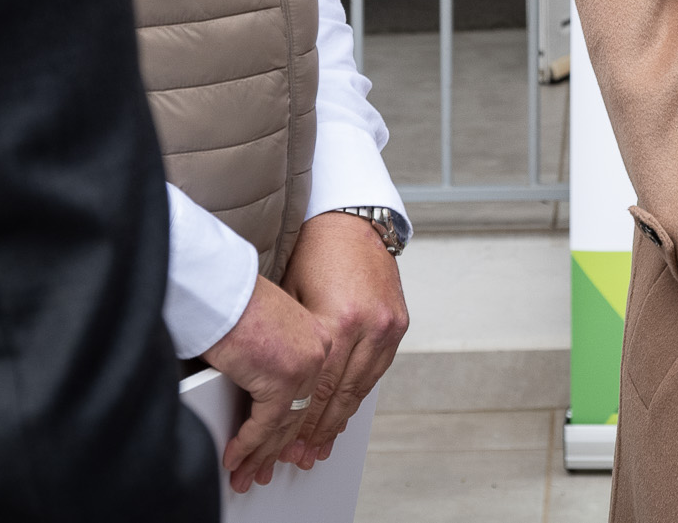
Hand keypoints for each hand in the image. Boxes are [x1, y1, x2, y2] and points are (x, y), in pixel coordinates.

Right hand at [201, 276, 330, 492]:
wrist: (220, 288)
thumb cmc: (235, 301)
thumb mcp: (270, 330)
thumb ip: (279, 358)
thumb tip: (269, 395)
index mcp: (322, 337)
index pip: (317, 393)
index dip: (302, 427)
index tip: (290, 448)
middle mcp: (320, 351)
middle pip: (303, 411)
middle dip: (280, 447)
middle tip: (264, 468)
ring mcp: (305, 365)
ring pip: (284, 423)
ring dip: (260, 452)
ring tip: (246, 470)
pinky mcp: (282, 378)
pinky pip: (264, 424)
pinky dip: (246, 444)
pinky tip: (235, 455)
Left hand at [277, 210, 410, 467]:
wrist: (353, 222)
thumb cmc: (316, 254)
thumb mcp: (294, 298)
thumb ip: (296, 342)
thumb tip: (278, 389)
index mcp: (340, 319)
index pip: (318, 385)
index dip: (301, 419)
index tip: (286, 442)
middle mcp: (369, 326)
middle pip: (341, 393)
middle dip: (319, 428)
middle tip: (302, 455)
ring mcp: (388, 325)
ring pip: (362, 386)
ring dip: (340, 418)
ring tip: (322, 444)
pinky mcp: (399, 323)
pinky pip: (378, 370)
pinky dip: (360, 394)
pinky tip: (345, 412)